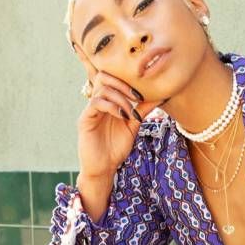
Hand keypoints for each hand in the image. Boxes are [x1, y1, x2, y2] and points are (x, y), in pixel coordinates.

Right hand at [73, 43, 163, 177]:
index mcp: (107, 101)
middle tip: (137, 98)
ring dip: (121, 99)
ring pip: (102, 89)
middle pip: (104, 76)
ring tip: (130, 113)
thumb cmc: (116, 147)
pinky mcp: (85, 120)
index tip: (142, 94)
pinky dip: (112, 106)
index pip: (112, 78)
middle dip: (123, 84)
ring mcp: (90, 110)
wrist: (104, 168)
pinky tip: (122, 116)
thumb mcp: (133, 125)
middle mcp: (97, 102)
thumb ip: (142, 110)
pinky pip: (96, 103)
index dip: (127, 80)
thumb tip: (160, 96)